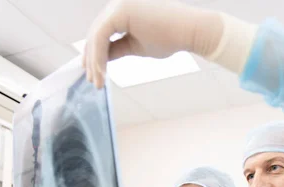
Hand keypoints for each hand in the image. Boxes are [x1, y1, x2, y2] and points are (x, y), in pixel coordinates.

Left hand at [83, 0, 222, 87]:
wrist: (191, 30)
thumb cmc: (171, 38)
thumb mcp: (136, 46)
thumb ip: (117, 49)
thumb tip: (101, 58)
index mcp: (122, 10)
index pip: (101, 33)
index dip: (94, 53)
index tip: (94, 73)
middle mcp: (118, 4)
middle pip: (95, 33)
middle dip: (91, 59)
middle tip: (92, 80)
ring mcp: (118, 5)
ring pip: (95, 35)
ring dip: (94, 60)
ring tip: (97, 81)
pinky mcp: (120, 10)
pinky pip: (101, 36)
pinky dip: (98, 55)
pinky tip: (102, 71)